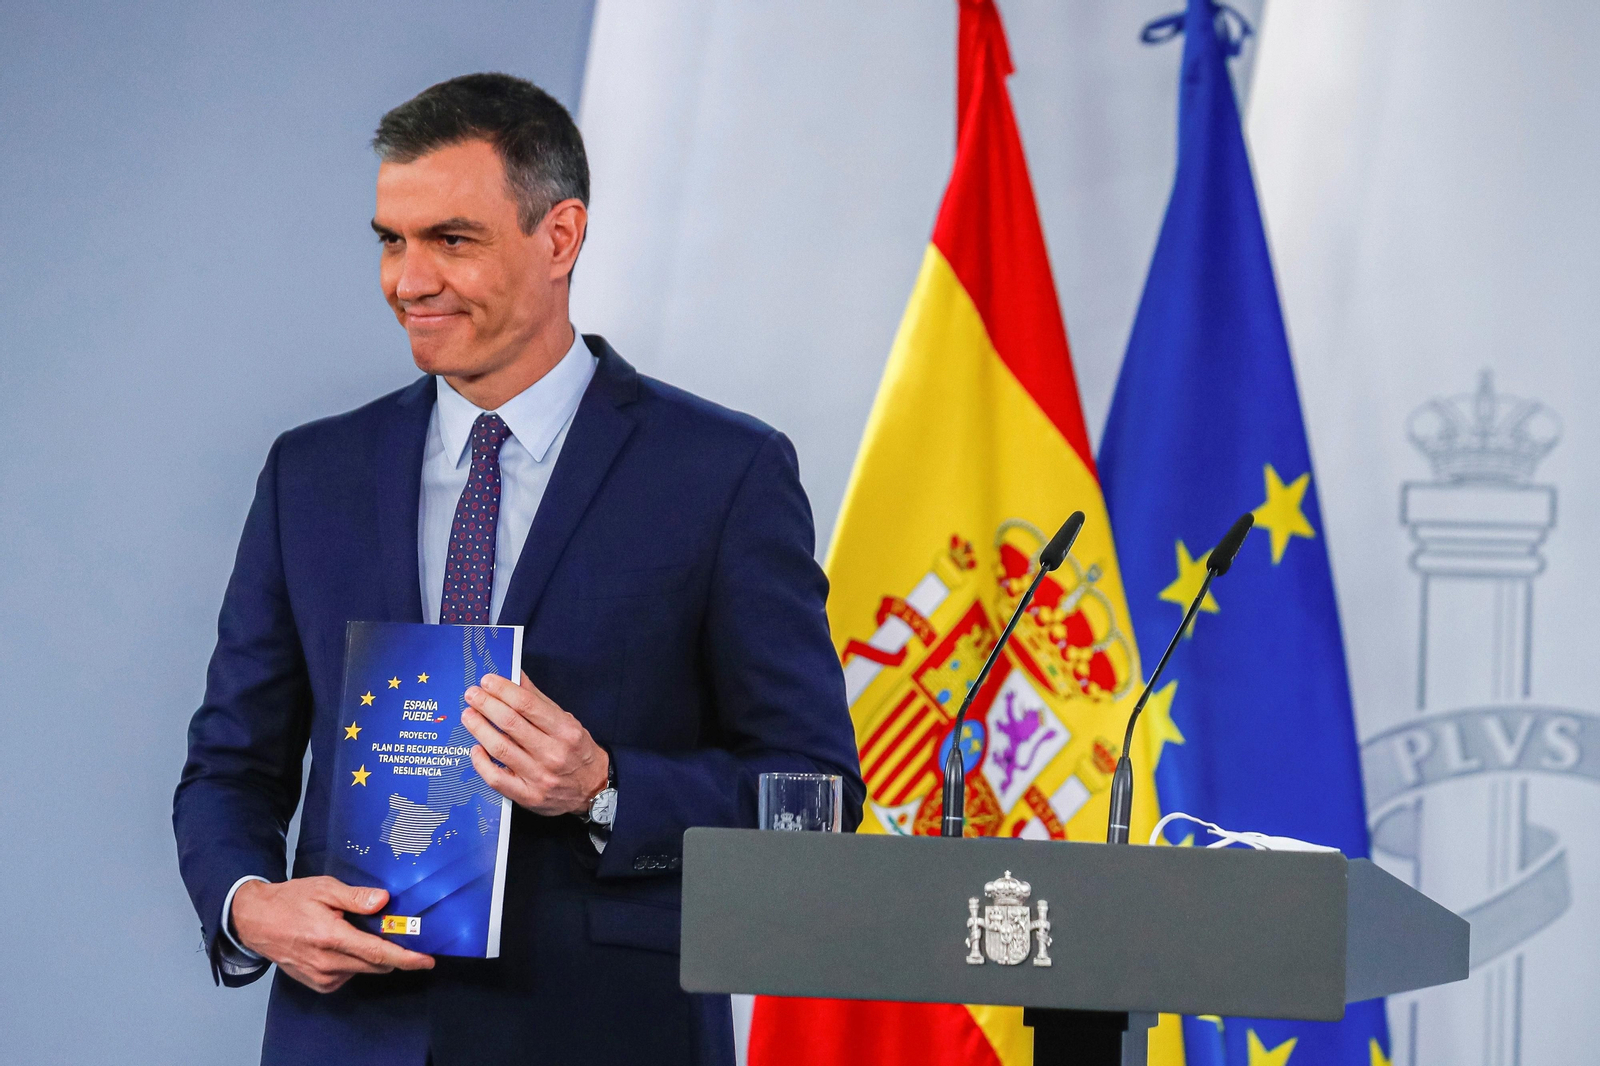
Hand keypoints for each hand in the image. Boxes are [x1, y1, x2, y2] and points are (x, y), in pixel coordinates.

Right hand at [231, 876, 434, 992]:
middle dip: (393, 953)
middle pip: (376, 965)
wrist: (255, 922)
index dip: (407, 958)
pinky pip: (348, 975)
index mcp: (331, 938)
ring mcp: (321, 977)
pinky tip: (342, 944)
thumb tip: (383, 901)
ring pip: (363, 969)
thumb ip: (355, 897)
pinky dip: (355, 961)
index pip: (378, 953)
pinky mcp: (317, 984)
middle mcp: (327, 963)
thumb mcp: (324, 888)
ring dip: (370, 955)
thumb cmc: (290, 901)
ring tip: (355, 931)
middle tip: (398, 933)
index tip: (427, 960)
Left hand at [462, 672, 608, 816]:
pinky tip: (475, 748)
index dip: (504, 690)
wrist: (593, 789)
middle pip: (511, 723)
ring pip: (500, 748)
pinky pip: (497, 779)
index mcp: (565, 731)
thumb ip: (540, 701)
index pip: (527, 704)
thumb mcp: (567, 721)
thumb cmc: (578, 752)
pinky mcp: (527, 795)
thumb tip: (516, 678)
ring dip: (479, 728)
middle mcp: (553, 753)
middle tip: (472, 694)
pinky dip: (481, 762)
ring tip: (468, 715)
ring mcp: (539, 776)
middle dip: (487, 705)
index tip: (488, 681)